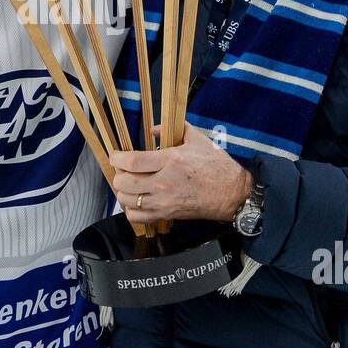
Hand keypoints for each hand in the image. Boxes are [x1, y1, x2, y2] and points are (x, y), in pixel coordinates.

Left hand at [109, 123, 252, 225]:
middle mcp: (164, 182)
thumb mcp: (198, 140)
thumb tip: (154, 129)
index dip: (117, 158)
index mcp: (171, 160)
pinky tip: (135, 202)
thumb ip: (176, 129)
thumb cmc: (217, 166)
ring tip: (128, 184)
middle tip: (123, 170)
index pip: (133, 162)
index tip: (115, 155)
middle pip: (125, 182)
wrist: (232, 193)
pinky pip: (137, 217)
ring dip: (123, 192)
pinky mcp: (167, 215)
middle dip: (119, 174)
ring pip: (127, 200)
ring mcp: (164, 201)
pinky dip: (130, 210)